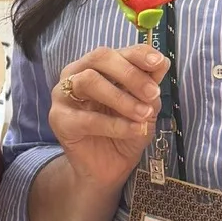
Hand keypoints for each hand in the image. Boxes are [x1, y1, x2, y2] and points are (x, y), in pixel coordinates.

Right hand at [49, 46, 166, 194]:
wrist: (107, 169)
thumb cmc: (124, 132)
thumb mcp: (145, 106)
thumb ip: (150, 84)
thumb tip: (162, 62)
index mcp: (97, 66)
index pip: (116, 51)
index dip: (138, 54)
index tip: (158, 62)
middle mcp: (76, 73)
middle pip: (99, 58)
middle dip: (130, 73)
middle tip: (152, 93)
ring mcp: (63, 95)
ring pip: (89, 81)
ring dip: (122, 98)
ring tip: (145, 114)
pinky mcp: (58, 119)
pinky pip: (87, 118)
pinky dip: (116, 124)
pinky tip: (135, 129)